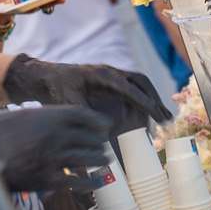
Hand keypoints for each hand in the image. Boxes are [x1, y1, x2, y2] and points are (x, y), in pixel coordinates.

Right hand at [0, 105, 114, 193]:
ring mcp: (55, 158)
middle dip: (99, 141)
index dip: (98, 121)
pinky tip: (96, 181)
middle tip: (103, 144)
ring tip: (104, 160)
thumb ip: (37, 117)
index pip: (84, 116)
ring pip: (89, 158)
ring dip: (99, 159)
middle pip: (90, 137)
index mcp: (50, 116)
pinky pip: (78, 181)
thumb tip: (47, 118)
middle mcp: (58, 135)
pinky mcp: (50, 180)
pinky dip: (90, 181)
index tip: (105, 126)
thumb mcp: (16, 116)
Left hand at [5, 56, 170, 132]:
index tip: (158, 114)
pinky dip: (141, 100)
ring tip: (163, 118)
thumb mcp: (68, 104)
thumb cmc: (55, 89)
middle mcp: (110, 71)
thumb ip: (85, 119)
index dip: (145, 101)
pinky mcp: (109, 81)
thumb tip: (102, 137)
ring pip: (138, 83)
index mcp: (102, 74)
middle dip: (155, 99)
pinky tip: (147, 114)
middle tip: (166, 119)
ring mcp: (111, 74)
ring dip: (151, 99)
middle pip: (141, 81)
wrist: (44, 77)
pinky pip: (131, 88)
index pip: (130, 87)